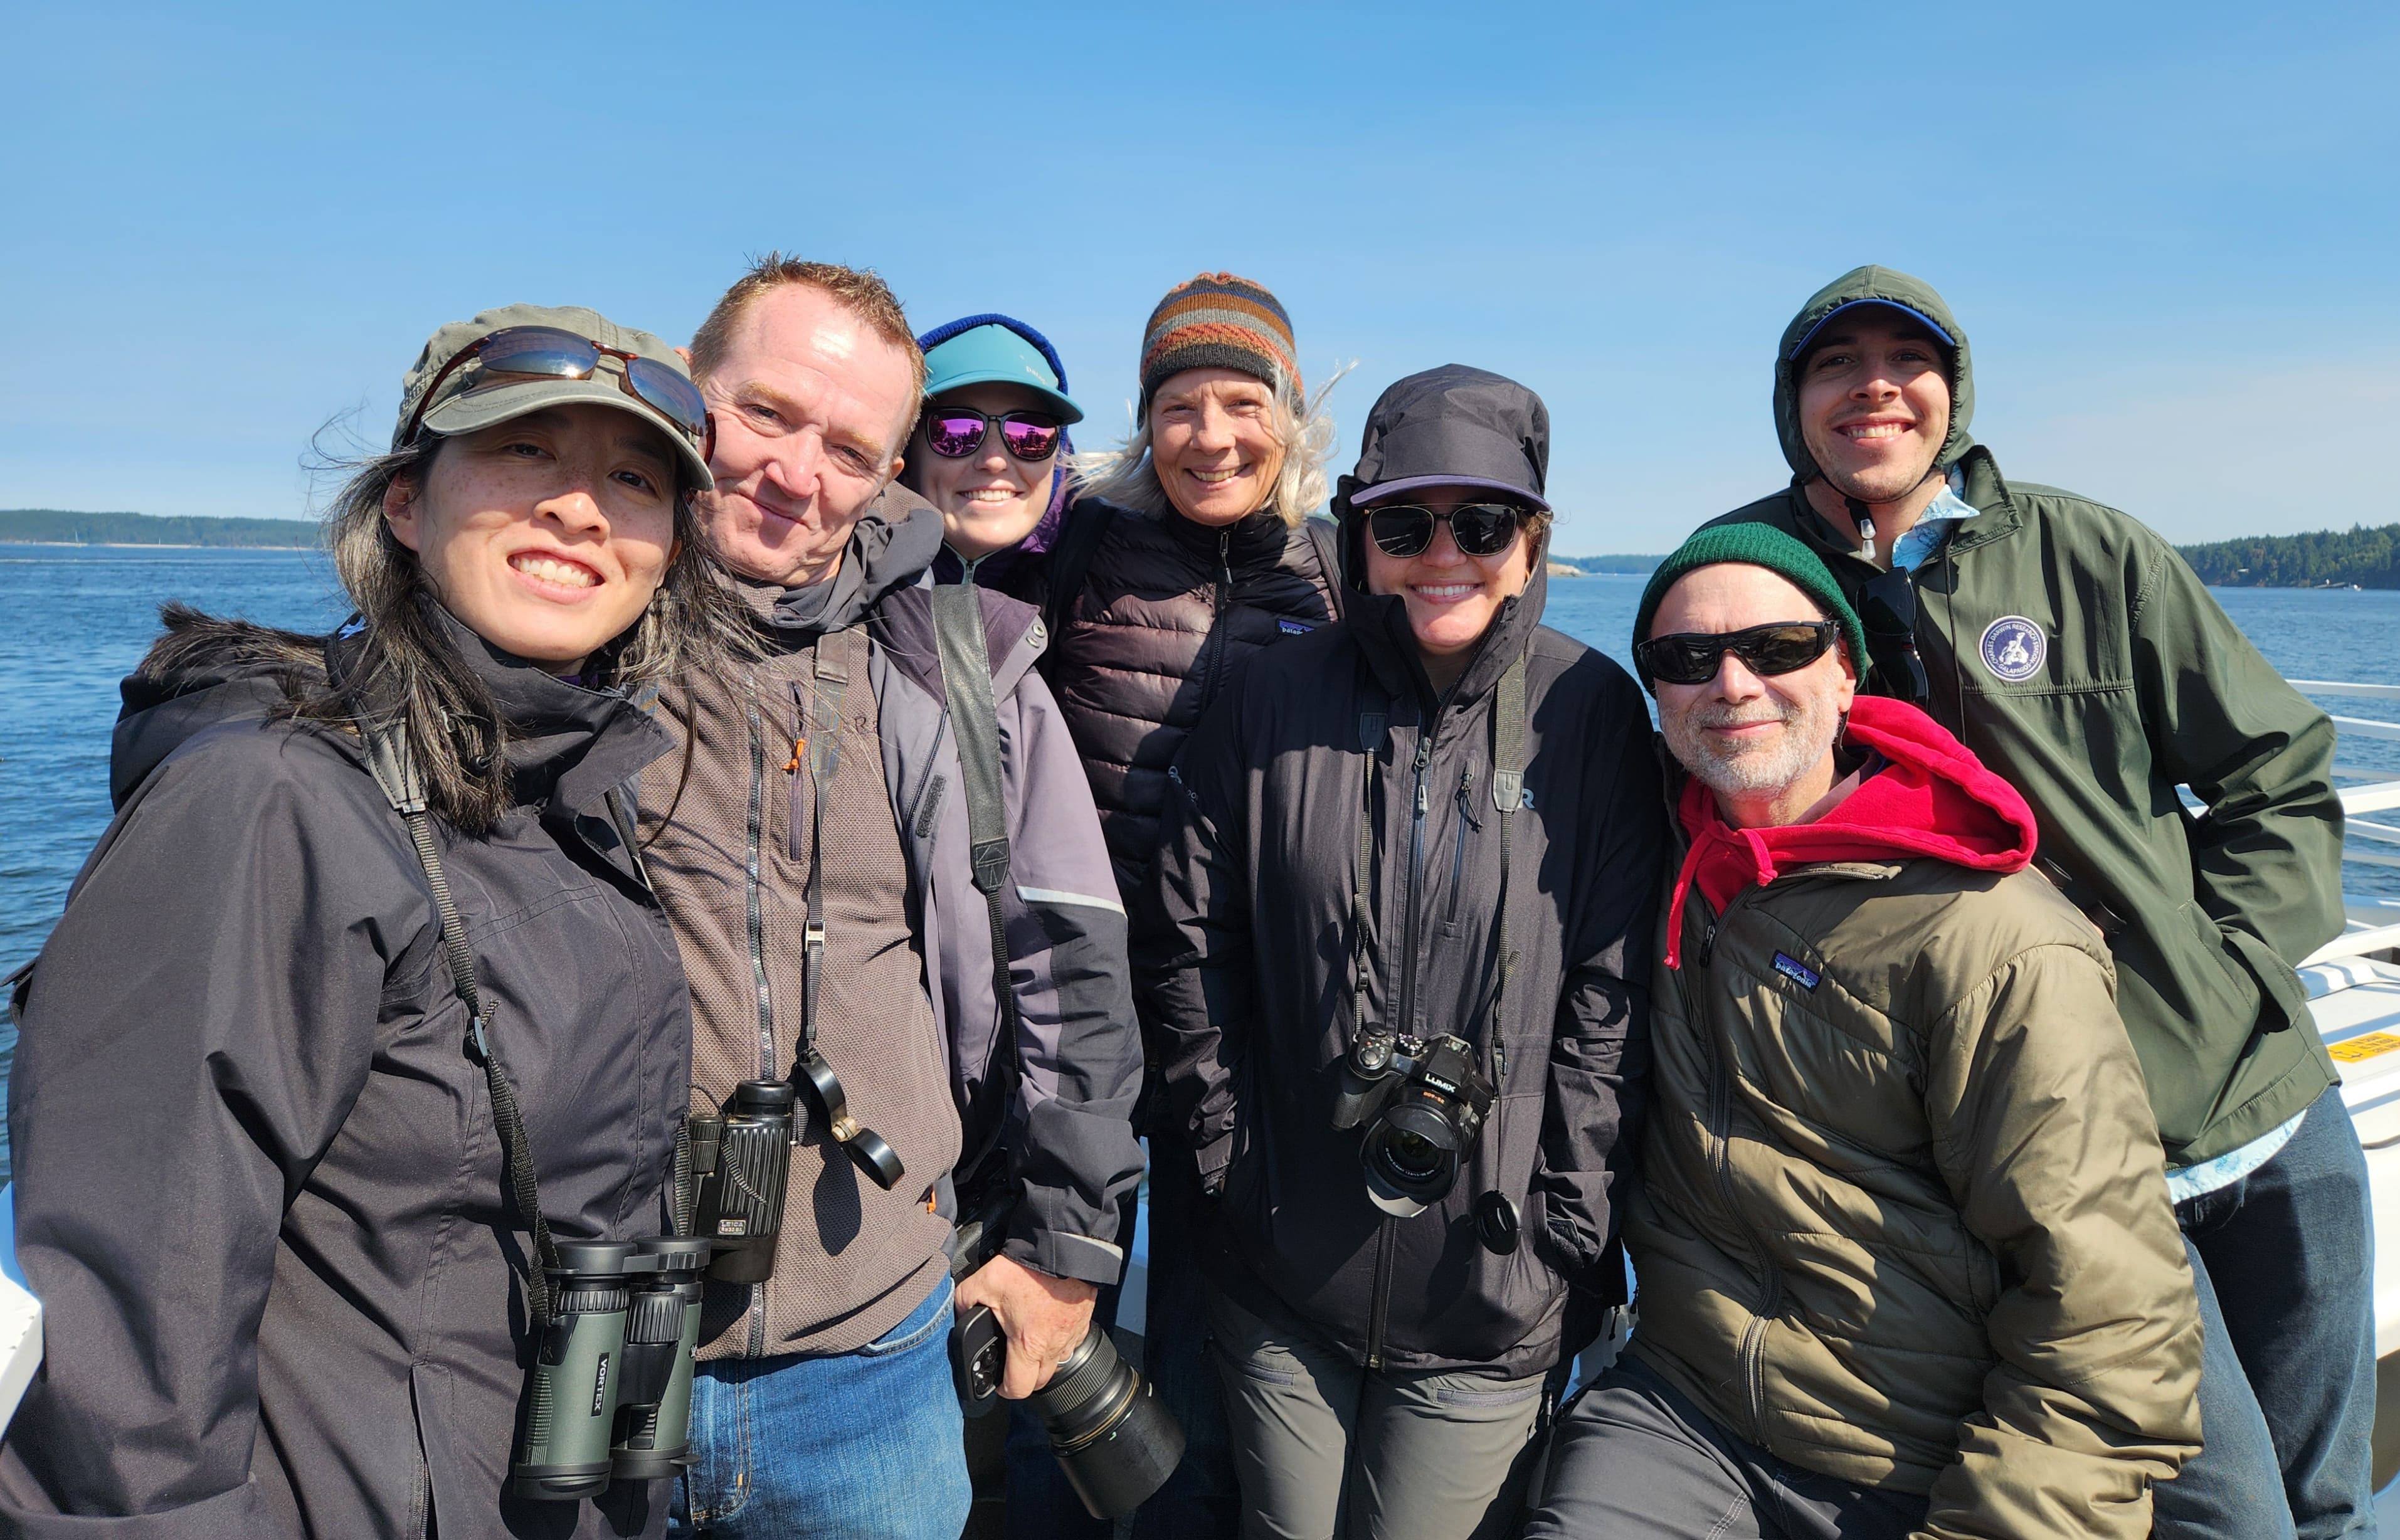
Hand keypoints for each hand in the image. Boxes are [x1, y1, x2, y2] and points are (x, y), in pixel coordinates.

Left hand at [953, 1253, 1098, 1398]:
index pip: (1019, 1389)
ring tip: (1030, 1343)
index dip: (1005, 1390)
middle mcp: (1053, 1345)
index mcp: (1028, 1344)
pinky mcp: (1084, 1322)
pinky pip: (1072, 1343)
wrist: (1062, 1247)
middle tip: (1012, 1362)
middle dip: (1025, 1378)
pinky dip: (1060, 1342)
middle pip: (1041, 1381)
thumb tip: (957, 1315)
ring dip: (1044, 1360)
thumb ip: (963, 1302)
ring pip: (1058, 1363)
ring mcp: (1071, 1334)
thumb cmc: (1026, 1267)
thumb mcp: (982, 1282)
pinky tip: (1048, 1325)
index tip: (999, 1383)